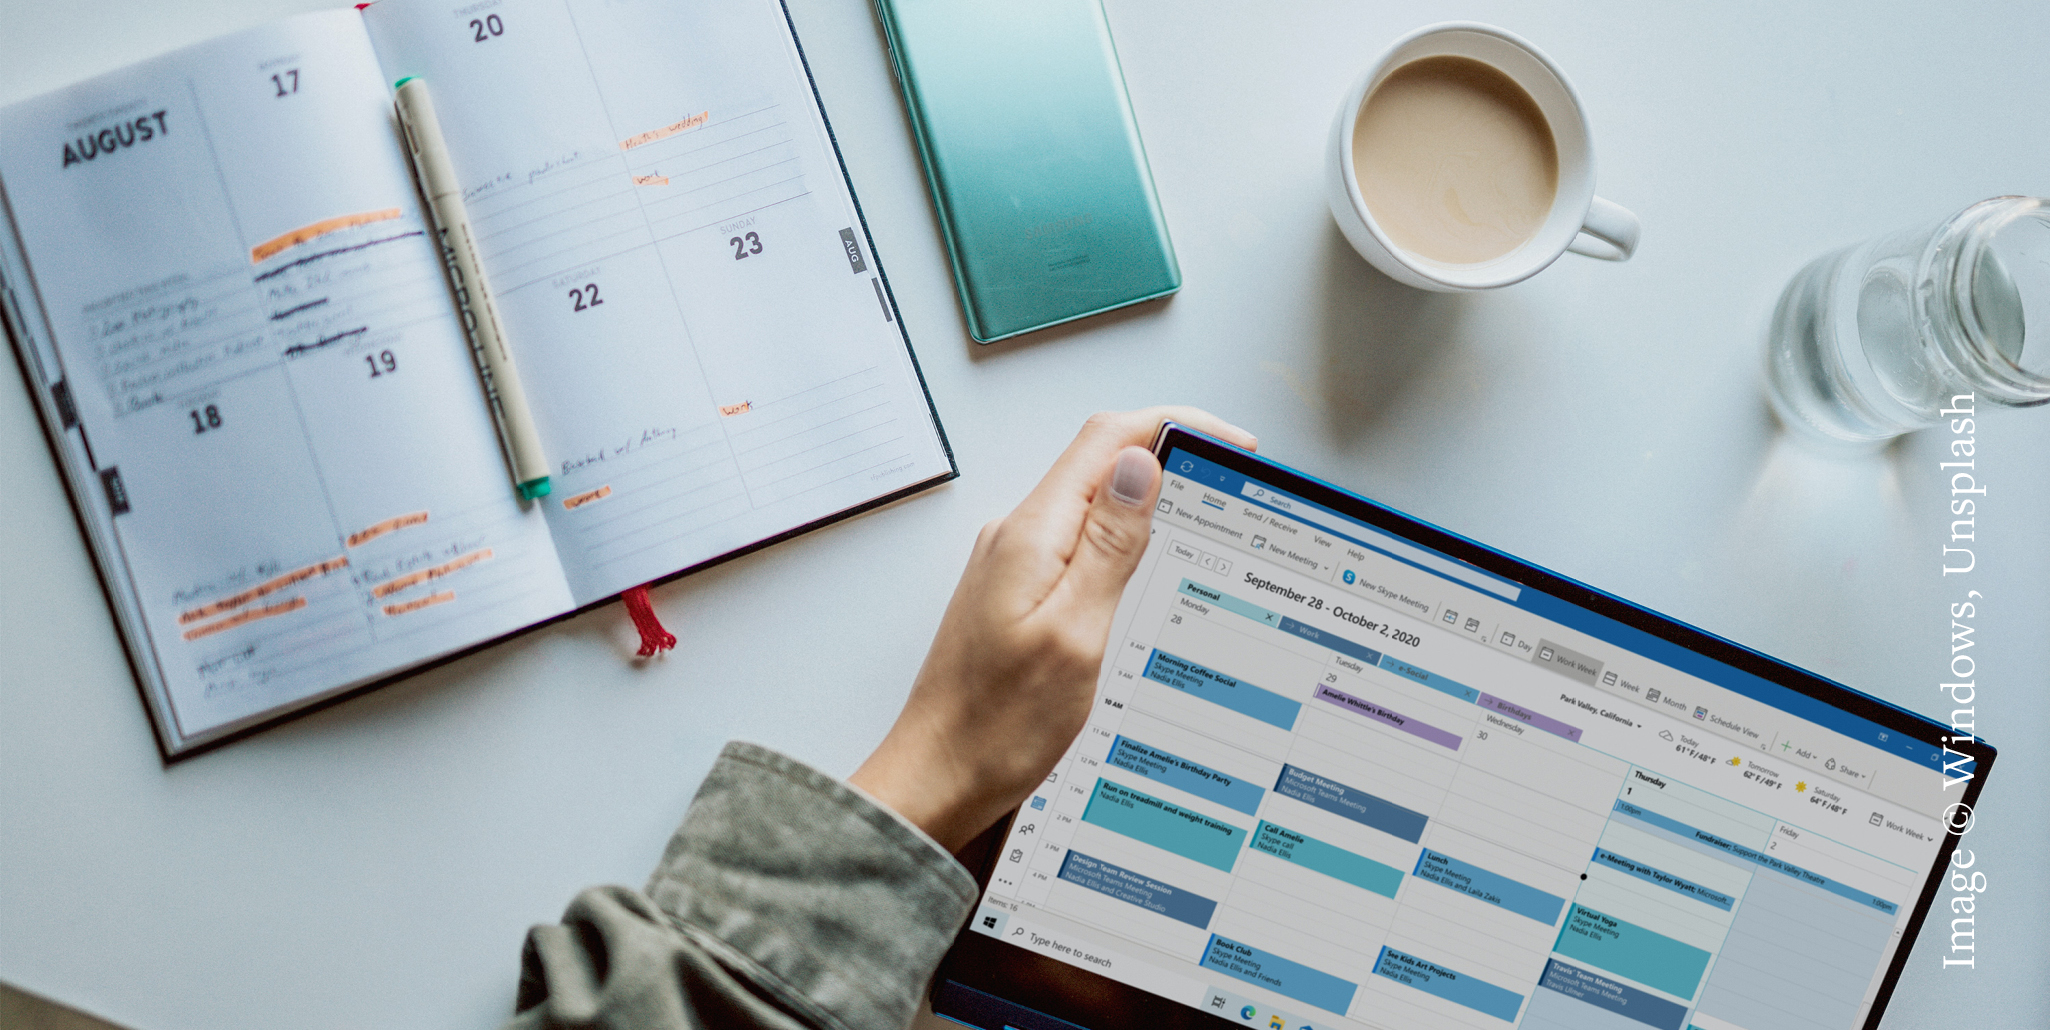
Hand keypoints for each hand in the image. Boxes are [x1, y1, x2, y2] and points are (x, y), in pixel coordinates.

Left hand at [851, 408, 1256, 850]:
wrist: (938, 778)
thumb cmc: (997, 725)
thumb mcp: (1075, 633)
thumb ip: (1108, 545)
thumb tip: (1141, 465)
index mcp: (1031, 534)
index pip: (1107, 438)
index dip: (1175, 423)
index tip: (1232, 441)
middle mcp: (1017, 537)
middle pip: (1100, 462)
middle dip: (1170, 457)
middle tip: (1231, 483)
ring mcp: (1013, 564)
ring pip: (1091, 504)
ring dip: (1147, 502)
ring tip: (1203, 523)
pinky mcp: (1015, 593)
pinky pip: (1076, 545)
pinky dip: (1121, 543)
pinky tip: (1148, 571)